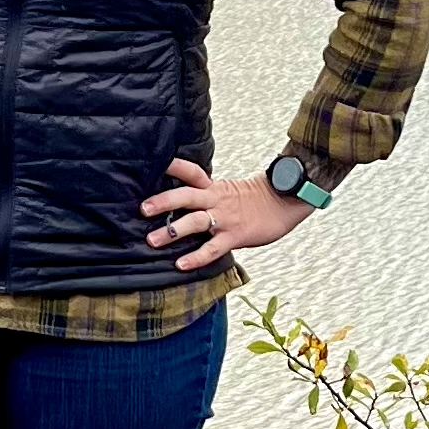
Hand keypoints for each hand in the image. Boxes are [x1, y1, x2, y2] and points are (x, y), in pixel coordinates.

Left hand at [139, 155, 313, 271]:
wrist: (285, 203)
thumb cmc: (255, 201)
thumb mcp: (228, 192)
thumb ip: (207, 196)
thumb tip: (181, 203)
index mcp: (214, 187)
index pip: (191, 172)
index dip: (173, 166)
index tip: (153, 164)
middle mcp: (216, 200)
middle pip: (186, 195)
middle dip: (163, 201)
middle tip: (143, 208)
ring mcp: (225, 218)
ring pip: (195, 222)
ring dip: (172, 231)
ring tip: (152, 240)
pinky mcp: (235, 236)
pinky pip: (212, 248)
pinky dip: (196, 257)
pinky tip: (181, 265)